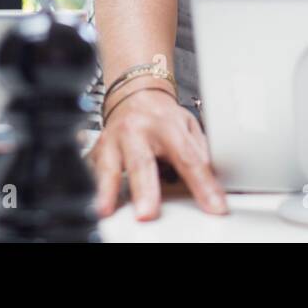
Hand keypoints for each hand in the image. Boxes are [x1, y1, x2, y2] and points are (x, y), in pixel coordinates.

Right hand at [87, 82, 227, 220]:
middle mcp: (137, 131)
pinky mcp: (97, 150)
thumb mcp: (188, 125)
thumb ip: (199, 151)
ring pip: (109, 166)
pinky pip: (93, 171)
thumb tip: (211, 180)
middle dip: (145, 189)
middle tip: (148, 213)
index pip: (188, 159)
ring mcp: (113, 140)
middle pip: (142, 163)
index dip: (202, 184)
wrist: (134, 94)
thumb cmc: (162, 115)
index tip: (214, 206)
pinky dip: (94, 188)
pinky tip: (95, 202)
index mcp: (166, 125)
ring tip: (106, 209)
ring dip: (108, 190)